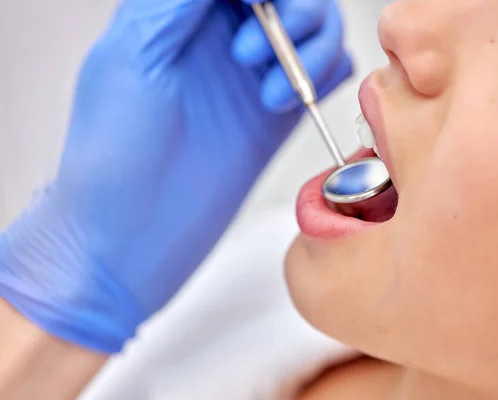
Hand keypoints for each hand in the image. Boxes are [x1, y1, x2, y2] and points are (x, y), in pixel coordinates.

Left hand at [0, 0, 351, 352]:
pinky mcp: (276, 115)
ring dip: (310, 46)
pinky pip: (328, 73)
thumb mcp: (134, 53)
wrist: (132, 236)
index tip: (261, 6)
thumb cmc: (114, 156)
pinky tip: (290, 102)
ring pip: (317, 27)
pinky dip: (328, 73)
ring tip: (270, 90)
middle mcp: (220, 38)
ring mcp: (252, 77)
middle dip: (291, 11)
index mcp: (178, 14)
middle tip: (254, 52)